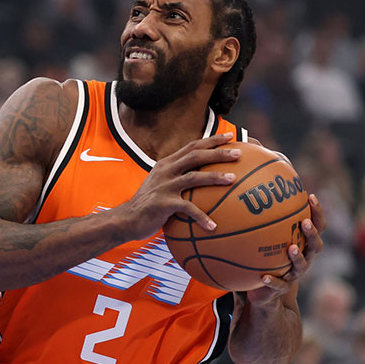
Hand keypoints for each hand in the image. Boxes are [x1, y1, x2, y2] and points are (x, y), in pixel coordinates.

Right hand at [117, 133, 239, 240]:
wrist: (126, 219)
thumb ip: (178, 179)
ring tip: (233, 180)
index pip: (192, 146)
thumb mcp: (161, 185)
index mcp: (167, 164)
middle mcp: (165, 171)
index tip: (231, 137)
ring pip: (194, 177)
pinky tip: (213, 226)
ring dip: (215, 177)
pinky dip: (201, 216)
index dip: (212, 140)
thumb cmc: (149, 205)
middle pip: (195, 156)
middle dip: (218, 153)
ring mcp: (164, 186)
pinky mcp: (163, 204)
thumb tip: (205, 180)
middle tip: (238, 154)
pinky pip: (187, 208)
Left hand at [244, 193, 326, 305]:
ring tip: (291, 248)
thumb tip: (260, 187)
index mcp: (305, 244)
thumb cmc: (270, 258)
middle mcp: (305, 258)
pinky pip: (279, 285)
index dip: (317, 212)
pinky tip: (264, 277)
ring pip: (301, 266)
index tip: (310, 196)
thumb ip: (268, 219)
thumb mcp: (270, 239)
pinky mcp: (282, 288)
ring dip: (297, 257)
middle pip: (316, 245)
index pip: (318, 225)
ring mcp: (295, 274)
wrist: (268, 292)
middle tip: (304, 222)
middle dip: (312, 233)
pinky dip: (273, 281)